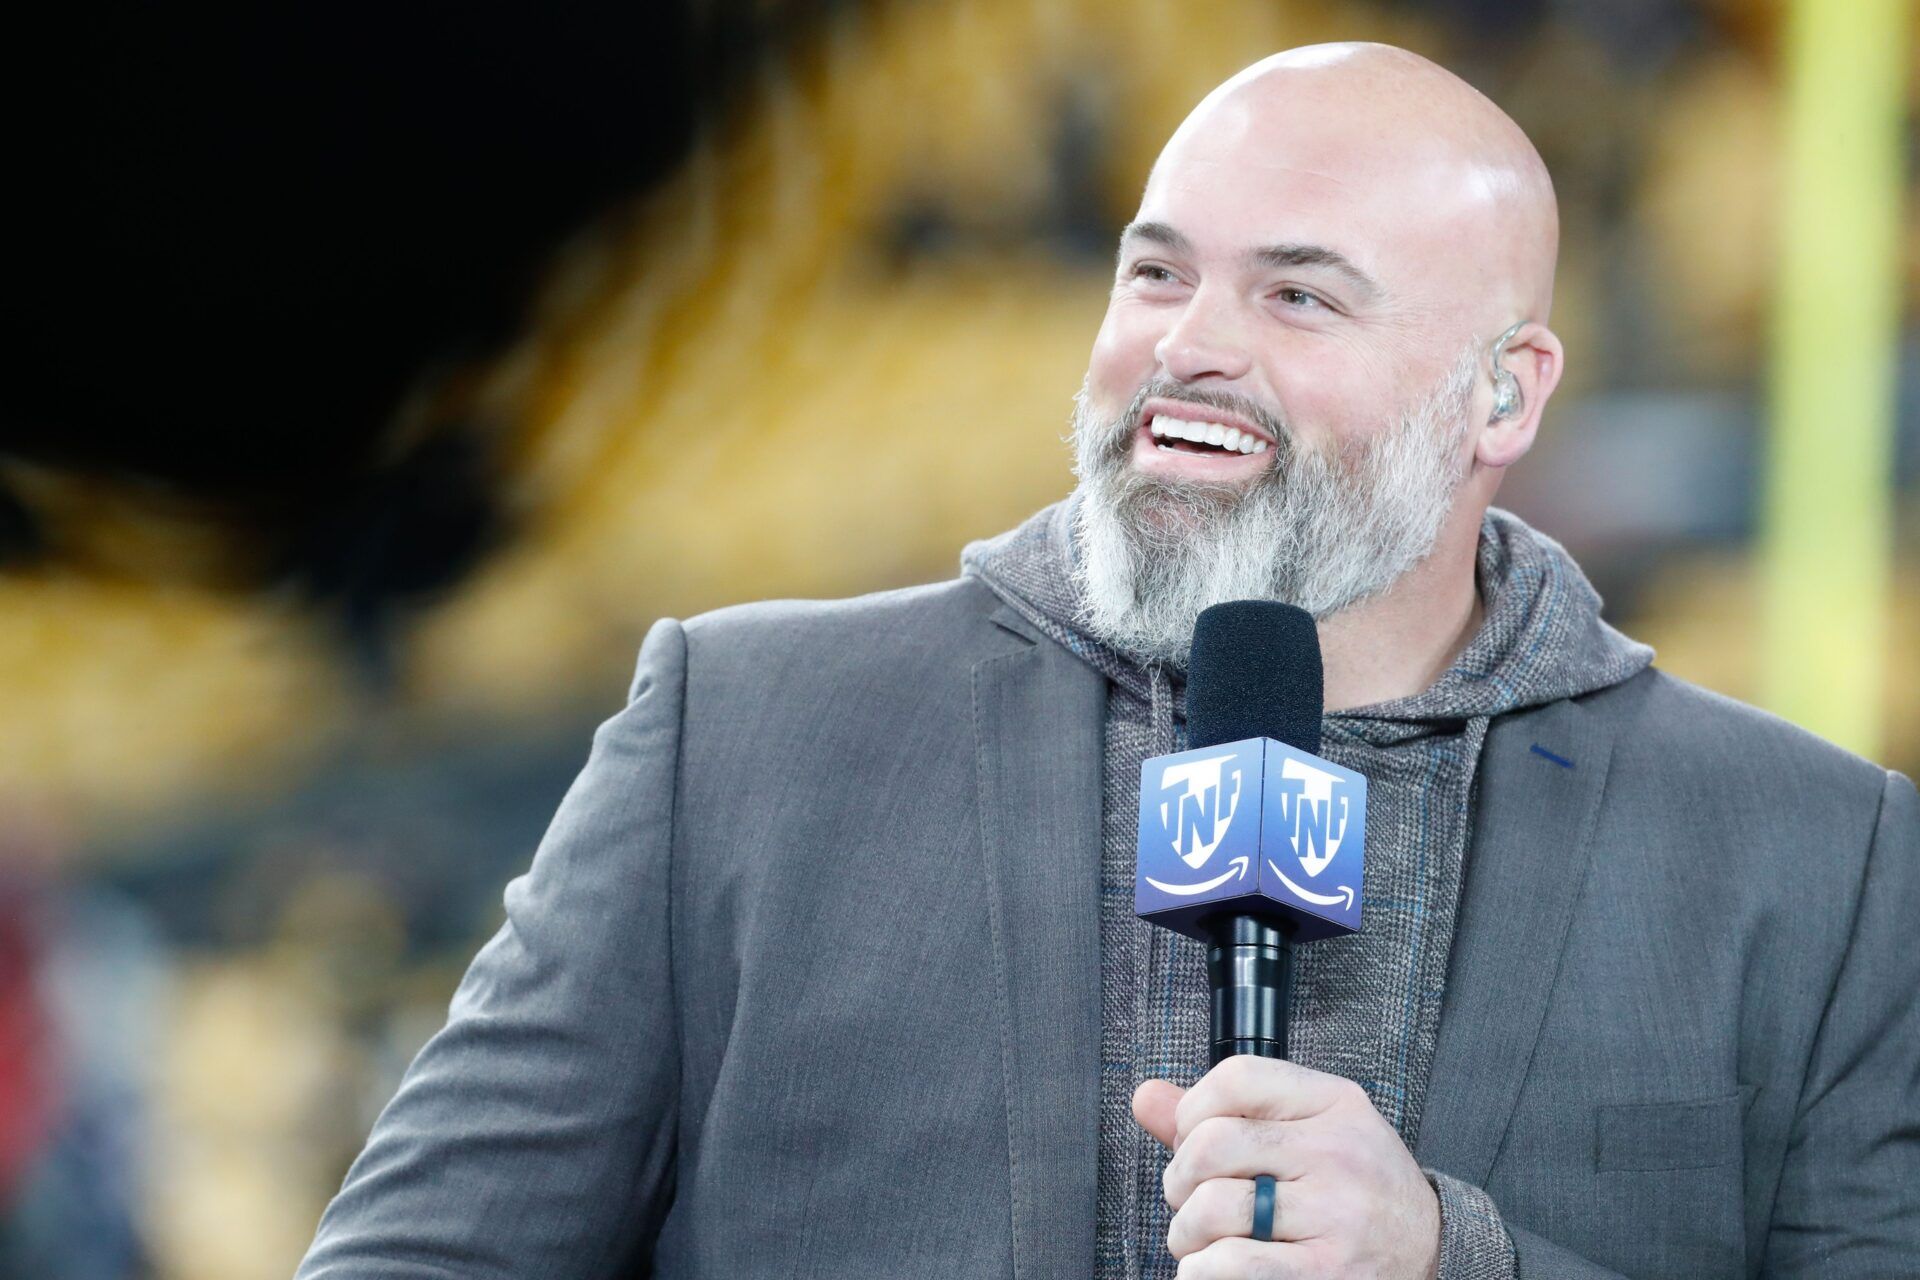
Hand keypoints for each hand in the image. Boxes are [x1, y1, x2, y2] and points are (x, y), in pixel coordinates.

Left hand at [1132, 1056, 1439, 1278]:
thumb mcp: (1308, 1131)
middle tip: (1188, 1199)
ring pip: (1213, 1206)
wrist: (1429, 1252)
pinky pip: (1231, 1265)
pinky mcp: (1327, 1273)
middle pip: (1212, 1143)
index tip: (1190, 1139)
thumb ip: (1224, 1114)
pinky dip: (1202, 1271)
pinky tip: (1211, 1268)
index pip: (1236, 1078)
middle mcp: (1338, 1152)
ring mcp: (1336, 1215)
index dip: (1192, 1110)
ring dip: (1186, 1232)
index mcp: (1334, 1104)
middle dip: (1179, 1179)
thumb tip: (1145, 1097)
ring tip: (1199, 1240)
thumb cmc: (1355, 1189)